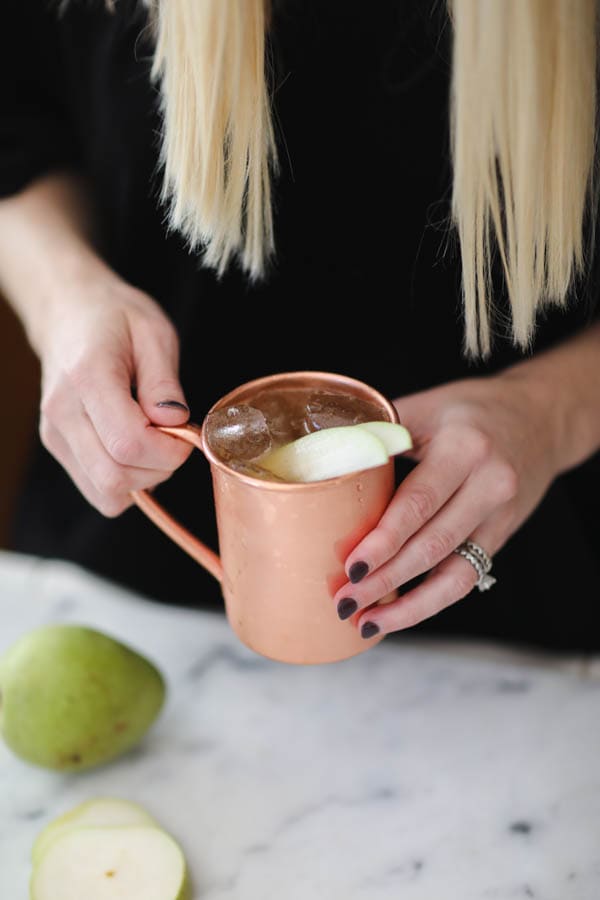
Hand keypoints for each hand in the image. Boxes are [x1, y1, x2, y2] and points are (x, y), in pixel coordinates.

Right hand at [38, 276, 191, 515]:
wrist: (68, 313)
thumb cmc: (114, 318)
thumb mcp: (153, 333)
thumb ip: (164, 381)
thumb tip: (174, 422)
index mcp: (87, 377)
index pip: (129, 443)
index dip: (169, 449)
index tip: (185, 430)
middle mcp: (63, 412)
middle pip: (115, 476)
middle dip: (160, 468)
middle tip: (174, 438)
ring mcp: (56, 434)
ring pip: (106, 492)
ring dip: (144, 479)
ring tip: (155, 442)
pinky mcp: (58, 447)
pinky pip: (98, 489)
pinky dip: (127, 481)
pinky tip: (137, 450)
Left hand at [335, 373, 563, 636]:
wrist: (541, 417)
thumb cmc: (472, 408)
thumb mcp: (427, 406)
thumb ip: (380, 434)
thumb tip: (323, 461)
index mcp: (464, 448)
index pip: (418, 503)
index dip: (383, 540)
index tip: (350, 566)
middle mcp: (489, 485)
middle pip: (432, 545)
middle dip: (386, 580)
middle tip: (345, 601)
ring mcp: (500, 515)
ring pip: (454, 574)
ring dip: (409, 605)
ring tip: (367, 622)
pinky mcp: (502, 535)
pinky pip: (466, 576)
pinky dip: (431, 600)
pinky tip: (400, 612)